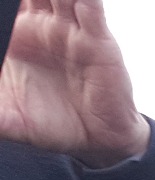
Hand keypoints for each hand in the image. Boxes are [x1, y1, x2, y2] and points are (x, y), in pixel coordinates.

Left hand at [1, 0, 149, 166]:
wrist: (95, 143)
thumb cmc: (52, 124)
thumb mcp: (6, 116)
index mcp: (17, 35)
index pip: (6, 6)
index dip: (2, 4)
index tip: (0, 9)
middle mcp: (44, 27)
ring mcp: (71, 31)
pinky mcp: (98, 42)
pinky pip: (92, 11)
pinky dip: (87, 0)